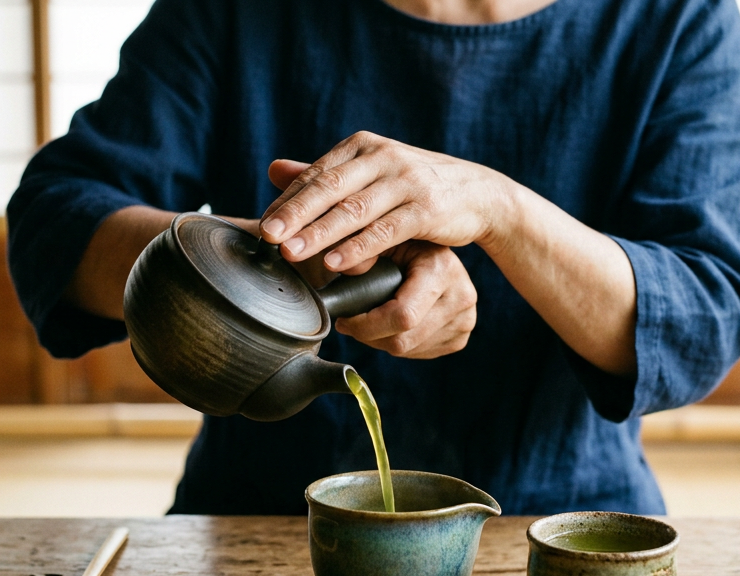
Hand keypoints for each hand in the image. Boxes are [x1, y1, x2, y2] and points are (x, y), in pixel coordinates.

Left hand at [259, 133, 509, 274]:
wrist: (477, 192)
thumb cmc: (413, 186)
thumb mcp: (369, 174)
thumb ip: (324, 175)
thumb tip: (272, 170)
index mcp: (362, 147)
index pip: (316, 174)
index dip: (288, 200)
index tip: (262, 226)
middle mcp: (382, 157)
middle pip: (329, 188)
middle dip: (295, 214)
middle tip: (267, 236)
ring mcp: (406, 181)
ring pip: (354, 210)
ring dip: (320, 233)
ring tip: (291, 253)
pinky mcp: (426, 208)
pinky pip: (385, 231)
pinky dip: (359, 248)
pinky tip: (336, 263)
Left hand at [334, 240, 476, 358]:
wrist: (442, 250)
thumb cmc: (408, 243)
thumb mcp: (386, 237)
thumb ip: (362, 250)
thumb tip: (337, 265)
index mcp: (441, 271)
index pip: (402, 316)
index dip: (366, 326)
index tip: (344, 320)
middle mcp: (460, 297)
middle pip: (403, 341)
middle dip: (368, 337)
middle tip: (351, 324)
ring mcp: (464, 320)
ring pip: (408, 350)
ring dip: (381, 341)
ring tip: (371, 321)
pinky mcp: (461, 337)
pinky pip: (420, 354)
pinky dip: (399, 344)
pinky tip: (392, 326)